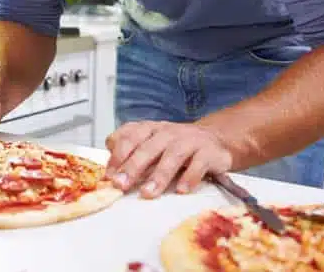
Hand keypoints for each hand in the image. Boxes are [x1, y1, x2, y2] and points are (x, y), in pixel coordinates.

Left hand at [105, 121, 232, 197]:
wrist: (214, 140)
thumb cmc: (176, 146)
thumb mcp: (151, 143)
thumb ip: (130, 152)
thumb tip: (110, 170)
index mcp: (150, 129)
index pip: (130, 136)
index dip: (118, 155)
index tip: (109, 175)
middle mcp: (168, 132)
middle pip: (148, 148)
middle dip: (132, 167)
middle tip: (121, 185)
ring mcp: (189, 140)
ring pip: (172, 156)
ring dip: (159, 175)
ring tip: (147, 193)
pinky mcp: (208, 152)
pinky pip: (198, 164)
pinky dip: (190, 177)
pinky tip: (181, 190)